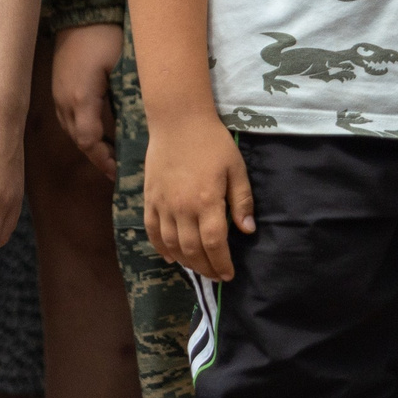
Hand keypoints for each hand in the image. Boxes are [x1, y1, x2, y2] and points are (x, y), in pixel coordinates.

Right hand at [50, 22, 123, 178]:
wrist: (81, 10)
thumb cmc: (105, 34)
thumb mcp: (123, 66)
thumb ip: (127, 97)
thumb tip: (143, 122)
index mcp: (81, 99)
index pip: (89, 142)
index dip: (104, 161)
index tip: (119, 171)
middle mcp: (64, 101)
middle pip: (79, 141)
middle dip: (99, 157)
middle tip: (120, 167)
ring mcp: (58, 94)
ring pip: (72, 130)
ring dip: (91, 144)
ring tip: (113, 153)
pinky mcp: (59, 86)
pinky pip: (69, 116)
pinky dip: (84, 128)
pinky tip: (101, 128)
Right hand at [145, 114, 253, 280]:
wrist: (178, 121)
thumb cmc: (212, 143)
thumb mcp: (236, 168)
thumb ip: (241, 200)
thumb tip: (247, 231)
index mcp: (206, 201)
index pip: (214, 244)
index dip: (221, 263)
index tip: (228, 274)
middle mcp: (182, 208)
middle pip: (192, 250)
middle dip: (205, 268)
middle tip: (216, 275)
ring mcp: (162, 205)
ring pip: (171, 245)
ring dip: (186, 262)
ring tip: (199, 267)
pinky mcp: (149, 199)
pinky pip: (152, 231)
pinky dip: (160, 249)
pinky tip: (171, 257)